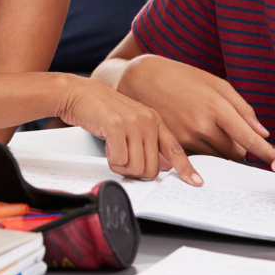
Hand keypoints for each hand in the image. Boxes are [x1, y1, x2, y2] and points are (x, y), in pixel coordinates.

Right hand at [55, 75, 199, 183]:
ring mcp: (133, 122)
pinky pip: (120, 161)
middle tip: (123, 160)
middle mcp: (147, 120)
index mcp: (154, 120)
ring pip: (137, 167)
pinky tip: (107, 148)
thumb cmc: (102, 110)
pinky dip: (111, 161)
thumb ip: (149, 142)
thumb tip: (165, 165)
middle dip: (136, 171)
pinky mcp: (116, 126)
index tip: (196, 182)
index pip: (175, 148)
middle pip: (153, 168)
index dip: (185, 168)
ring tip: (114, 151)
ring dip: (122, 167)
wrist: (78, 93)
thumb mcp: (131, 123)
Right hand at [118, 55, 274, 162]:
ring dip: (223, 150)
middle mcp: (201, 126)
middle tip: (235, 133)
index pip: (249, 139)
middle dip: (241, 147)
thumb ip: (242, 109)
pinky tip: (198, 133)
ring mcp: (186, 137)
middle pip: (235, 153)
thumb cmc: (181, 77)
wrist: (141, 79)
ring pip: (218, 157)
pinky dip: (206, 150)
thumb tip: (262, 133)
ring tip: (212, 128)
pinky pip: (200, 157)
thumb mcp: (216, 84)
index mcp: (216, 108)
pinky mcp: (174, 145)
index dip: (266, 153)